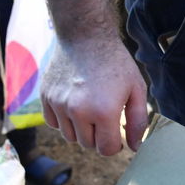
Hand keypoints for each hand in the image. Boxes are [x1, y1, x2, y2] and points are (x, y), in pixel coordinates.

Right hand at [40, 33, 149, 155]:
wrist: (85, 35)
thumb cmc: (115, 62)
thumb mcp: (136, 89)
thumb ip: (138, 121)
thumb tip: (134, 146)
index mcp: (103, 112)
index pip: (106, 149)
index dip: (114, 145)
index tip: (117, 134)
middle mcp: (78, 111)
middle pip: (87, 144)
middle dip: (98, 137)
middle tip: (105, 118)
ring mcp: (59, 104)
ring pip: (69, 136)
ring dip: (80, 130)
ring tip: (90, 109)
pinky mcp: (46, 97)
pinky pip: (53, 123)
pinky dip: (63, 120)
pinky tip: (74, 105)